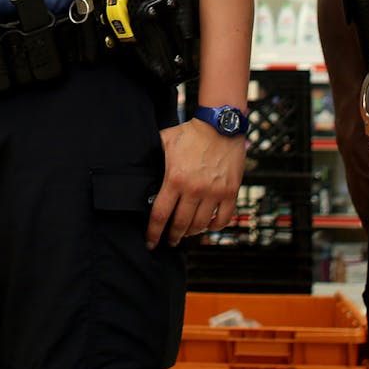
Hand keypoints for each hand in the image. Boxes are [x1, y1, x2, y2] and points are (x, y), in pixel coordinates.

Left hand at [146, 120, 245, 248]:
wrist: (220, 125)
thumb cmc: (190, 133)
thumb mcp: (164, 142)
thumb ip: (153, 159)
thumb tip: (138, 170)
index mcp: (175, 179)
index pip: (160, 215)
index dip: (153, 233)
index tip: (150, 243)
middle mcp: (195, 190)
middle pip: (180, 225)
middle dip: (172, 237)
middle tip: (169, 241)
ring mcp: (214, 192)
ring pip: (201, 225)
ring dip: (191, 233)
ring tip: (186, 232)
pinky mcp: (230, 192)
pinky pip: (223, 219)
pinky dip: (214, 227)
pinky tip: (207, 226)